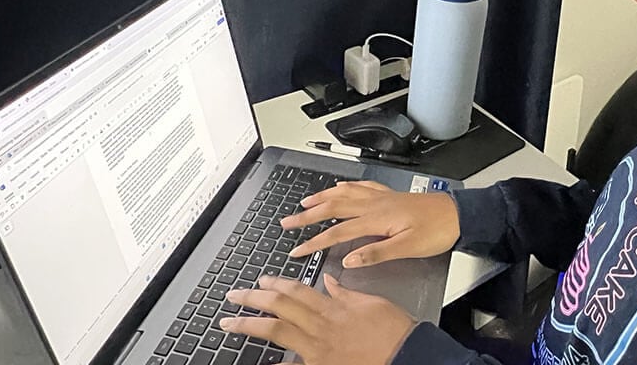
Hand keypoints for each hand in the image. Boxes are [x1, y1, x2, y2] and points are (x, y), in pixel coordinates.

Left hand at [221, 275, 413, 364]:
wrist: (407, 356)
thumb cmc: (394, 332)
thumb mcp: (371, 302)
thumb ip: (346, 293)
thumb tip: (329, 281)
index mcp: (333, 307)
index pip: (296, 289)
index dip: (275, 283)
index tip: (260, 280)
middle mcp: (320, 327)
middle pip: (278, 307)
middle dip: (252, 299)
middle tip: (233, 296)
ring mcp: (317, 350)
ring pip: (276, 333)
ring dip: (249, 326)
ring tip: (229, 323)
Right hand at [280, 180, 458, 267]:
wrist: (458, 214)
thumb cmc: (437, 231)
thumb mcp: (408, 249)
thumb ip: (376, 253)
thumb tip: (348, 260)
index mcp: (376, 219)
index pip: (337, 232)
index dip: (314, 242)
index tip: (297, 251)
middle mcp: (375, 204)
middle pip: (333, 208)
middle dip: (307, 216)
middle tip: (287, 222)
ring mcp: (381, 197)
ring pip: (344, 194)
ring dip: (321, 197)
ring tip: (304, 201)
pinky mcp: (390, 195)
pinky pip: (361, 186)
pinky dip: (346, 186)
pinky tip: (341, 186)